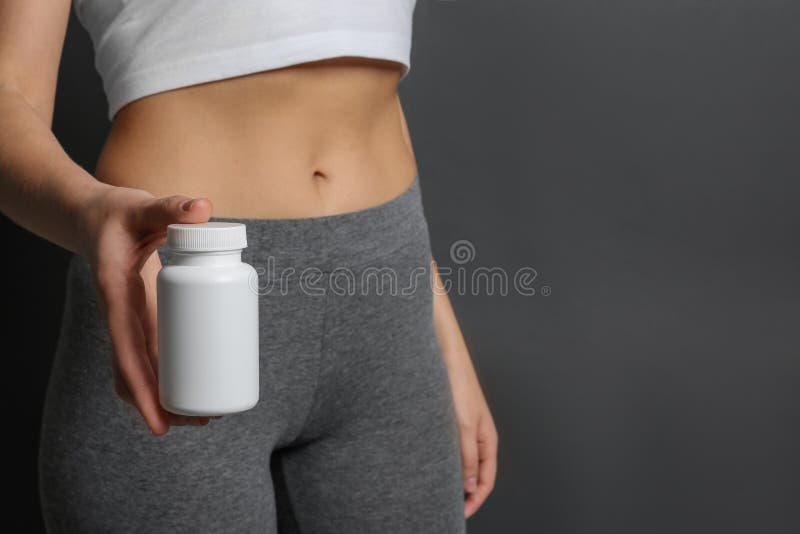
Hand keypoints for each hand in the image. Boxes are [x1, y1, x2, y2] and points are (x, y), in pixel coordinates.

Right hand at [85, 185, 213, 434]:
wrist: (96, 217)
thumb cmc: (119, 215)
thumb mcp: (142, 207)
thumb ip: (171, 206)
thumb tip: (204, 207)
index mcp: (116, 297)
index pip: (126, 352)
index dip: (142, 389)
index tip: (160, 423)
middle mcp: (121, 316)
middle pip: (135, 374)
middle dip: (163, 405)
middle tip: (202, 423)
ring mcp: (132, 320)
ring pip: (144, 370)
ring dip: (168, 396)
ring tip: (204, 417)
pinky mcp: (145, 317)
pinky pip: (155, 354)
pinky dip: (171, 375)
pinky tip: (194, 386)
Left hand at [446, 350, 497, 517]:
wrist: (445, 356)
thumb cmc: (459, 384)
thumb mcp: (464, 424)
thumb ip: (467, 455)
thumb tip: (470, 486)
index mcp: (487, 440)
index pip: (486, 479)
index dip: (476, 499)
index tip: (461, 513)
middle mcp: (477, 438)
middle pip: (474, 474)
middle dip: (464, 494)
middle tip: (446, 507)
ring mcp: (463, 431)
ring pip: (461, 463)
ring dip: (452, 478)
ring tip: (437, 491)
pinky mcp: (449, 423)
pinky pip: (449, 450)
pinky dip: (443, 462)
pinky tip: (429, 467)